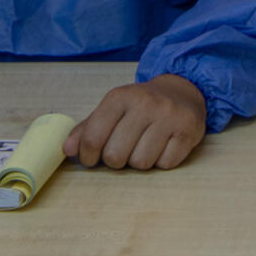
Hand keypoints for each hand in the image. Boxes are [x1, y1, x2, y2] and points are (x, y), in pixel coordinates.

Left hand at [62, 74, 206, 170]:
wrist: (180, 91)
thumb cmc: (140, 105)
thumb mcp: (112, 108)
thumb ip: (88, 128)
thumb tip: (67, 150)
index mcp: (119, 96)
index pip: (93, 137)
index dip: (87, 155)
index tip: (89, 159)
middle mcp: (144, 104)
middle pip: (115, 155)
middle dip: (115, 161)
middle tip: (121, 151)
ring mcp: (168, 117)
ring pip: (141, 163)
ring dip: (138, 162)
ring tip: (142, 146)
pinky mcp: (188, 131)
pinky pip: (165, 164)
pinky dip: (161, 162)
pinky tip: (162, 146)